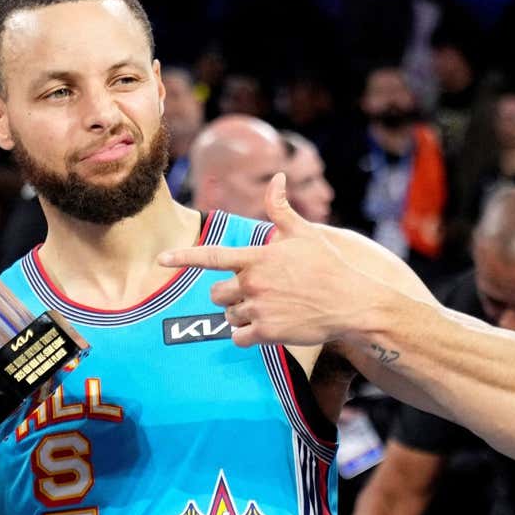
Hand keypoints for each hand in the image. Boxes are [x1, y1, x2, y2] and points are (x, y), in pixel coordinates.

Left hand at [158, 173, 386, 346]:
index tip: (160, 259)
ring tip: (271, 308)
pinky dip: (248, 335)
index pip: (211, 256)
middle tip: (258, 292)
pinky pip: (239, 338)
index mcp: (257, 257)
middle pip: (216, 294)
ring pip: (229, 316)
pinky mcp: (267, 332)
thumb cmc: (328, 266)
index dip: (183, 258)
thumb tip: (276, 176)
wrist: (354, 302)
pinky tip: (270, 326)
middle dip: (230, 295)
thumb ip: (280, 209)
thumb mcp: (304, 233)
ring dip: (242, 315)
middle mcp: (253, 282)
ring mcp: (259, 308)